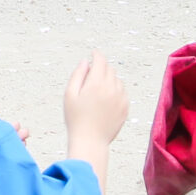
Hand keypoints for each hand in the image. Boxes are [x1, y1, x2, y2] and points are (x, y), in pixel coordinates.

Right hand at [61, 51, 129, 176]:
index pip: (100, 61)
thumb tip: (86, 62)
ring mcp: (120, 98)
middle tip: (92, 76)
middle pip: (109, 69)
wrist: (90, 141)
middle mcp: (111, 88)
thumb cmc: (76, 119)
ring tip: (98, 91)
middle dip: (101, 68)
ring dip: (109, 79)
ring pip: (117, 80)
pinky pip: (122, 92)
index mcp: (96, 83)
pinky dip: (116, 91)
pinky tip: (106, 100)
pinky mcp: (125, 107)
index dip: (97, 55)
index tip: (94, 53)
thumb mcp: (70, 94)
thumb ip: (78, 75)